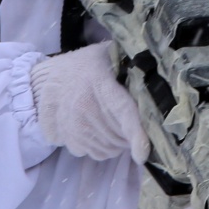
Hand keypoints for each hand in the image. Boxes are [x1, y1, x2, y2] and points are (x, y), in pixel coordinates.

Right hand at [29, 42, 148, 162]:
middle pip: (119, 136)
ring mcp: (72, 124)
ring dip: (115, 143)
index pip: (122, 111)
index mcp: (99, 80)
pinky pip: (92, 153)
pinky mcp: (64, 137)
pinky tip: (96, 128)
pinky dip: (99, 146)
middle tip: (129, 121)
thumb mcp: (108, 55)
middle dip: (130, 136)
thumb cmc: (86, 65)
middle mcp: (83, 105)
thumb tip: (161, 82)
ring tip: (112, 123)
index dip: (135, 134)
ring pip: (107, 149)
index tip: (144, 152)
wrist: (48, 76)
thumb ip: (132, 66)